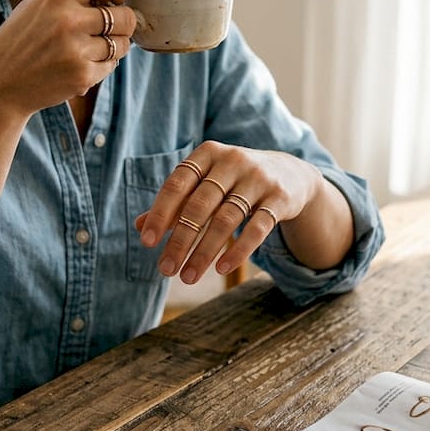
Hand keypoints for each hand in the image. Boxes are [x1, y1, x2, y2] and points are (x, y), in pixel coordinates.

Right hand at [0, 0, 137, 116]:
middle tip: (105, 27)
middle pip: (125, 15)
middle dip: (121, 21)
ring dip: (113, 45)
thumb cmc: (19, 37)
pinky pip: (111, 65)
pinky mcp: (82, 76)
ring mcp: (76, 50)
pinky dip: (102, 65)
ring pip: (122, 43)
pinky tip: (79, 62)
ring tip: (89, 46)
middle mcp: (69, 20)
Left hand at [134, 141, 324, 283]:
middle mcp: (233, 161)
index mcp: (208, 153)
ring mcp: (259, 178)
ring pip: (226, 220)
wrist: (290, 173)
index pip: (177, 184)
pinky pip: (257, 228)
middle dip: (180, 241)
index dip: (160, 213)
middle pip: (200, 206)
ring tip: (188, 277)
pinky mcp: (280, 198)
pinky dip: (238, 250)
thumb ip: (176, 202)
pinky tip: (221, 269)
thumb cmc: (234, 180)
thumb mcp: (205, 183)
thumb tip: (139, 226)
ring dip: (204, 252)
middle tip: (165, 270)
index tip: (146, 242)